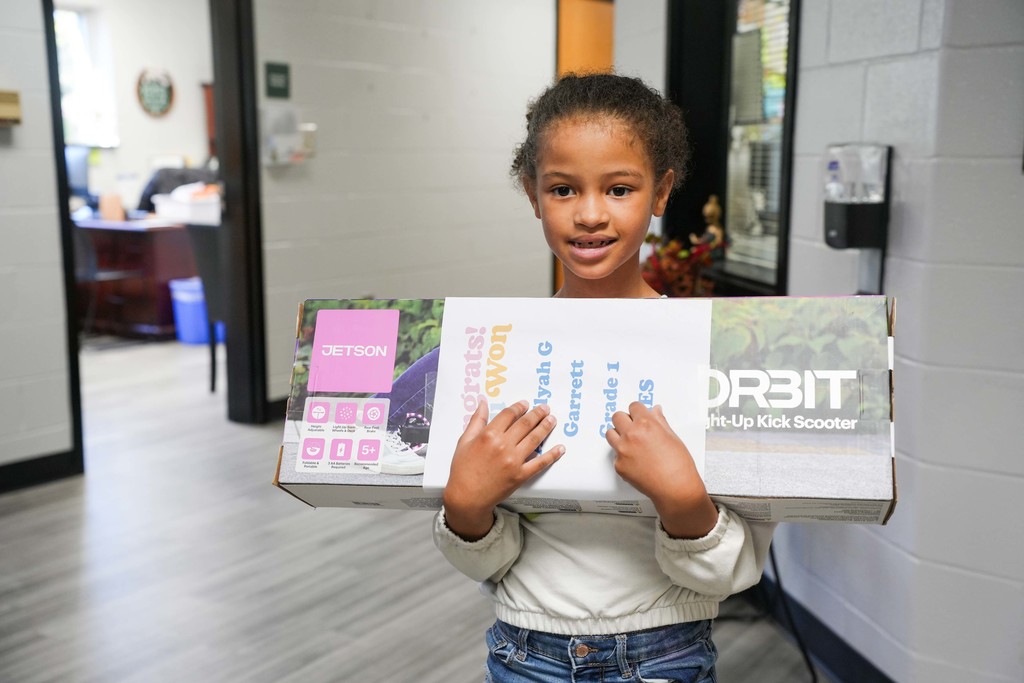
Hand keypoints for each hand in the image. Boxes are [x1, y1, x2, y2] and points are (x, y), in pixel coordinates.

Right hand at [443, 399, 563, 540]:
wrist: (467, 497)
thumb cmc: (463, 469)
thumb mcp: (465, 441)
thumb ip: (476, 420)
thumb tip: (483, 402)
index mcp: (488, 435)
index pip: (509, 415)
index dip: (519, 407)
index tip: (525, 404)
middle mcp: (504, 445)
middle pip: (525, 424)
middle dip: (537, 413)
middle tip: (545, 408)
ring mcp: (514, 461)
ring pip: (535, 439)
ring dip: (546, 427)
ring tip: (552, 420)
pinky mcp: (521, 475)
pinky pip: (540, 463)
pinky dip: (552, 455)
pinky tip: (560, 448)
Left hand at [606, 402, 717, 538]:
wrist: (675, 488)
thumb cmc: (679, 465)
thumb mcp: (673, 437)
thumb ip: (660, 422)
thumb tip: (655, 411)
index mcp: (646, 424)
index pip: (633, 407)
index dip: (638, 411)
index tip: (639, 415)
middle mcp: (631, 435)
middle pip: (617, 417)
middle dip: (625, 420)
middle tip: (634, 428)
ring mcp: (622, 450)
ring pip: (610, 434)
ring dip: (619, 435)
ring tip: (631, 443)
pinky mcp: (619, 465)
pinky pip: (615, 454)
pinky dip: (623, 456)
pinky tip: (635, 461)